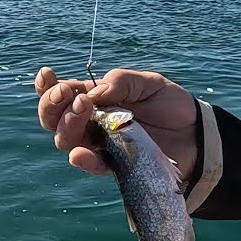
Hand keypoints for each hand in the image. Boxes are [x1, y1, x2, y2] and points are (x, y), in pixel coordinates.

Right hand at [34, 67, 199, 179]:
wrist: (195, 133)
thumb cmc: (170, 105)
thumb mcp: (148, 83)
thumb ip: (121, 81)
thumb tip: (92, 93)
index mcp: (93, 98)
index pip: (60, 93)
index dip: (46, 86)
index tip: (47, 75)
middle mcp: (90, 122)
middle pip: (53, 119)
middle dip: (52, 106)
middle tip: (68, 95)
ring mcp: (100, 144)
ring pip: (66, 141)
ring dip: (67, 126)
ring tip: (83, 109)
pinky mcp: (114, 165)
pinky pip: (92, 165)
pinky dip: (83, 159)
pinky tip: (80, 153)